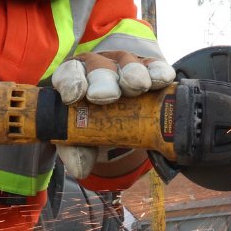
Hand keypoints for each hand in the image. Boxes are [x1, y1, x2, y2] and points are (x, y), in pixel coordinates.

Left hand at [50, 50, 174, 179]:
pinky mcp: (147, 66)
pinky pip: (153, 66)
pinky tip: (161, 80)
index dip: (71, 82)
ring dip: (132, 73)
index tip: (75, 95)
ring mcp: (122, 64)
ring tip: (139, 86)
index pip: (69, 74)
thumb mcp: (81, 138)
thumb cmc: (92, 123)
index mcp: (73, 79)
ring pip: (126, 62)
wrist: (118, 119)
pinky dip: (157, 71)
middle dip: (102, 80)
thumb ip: (76, 150)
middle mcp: (96, 66)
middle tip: (106, 96)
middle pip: (97, 66)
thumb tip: (80, 168)